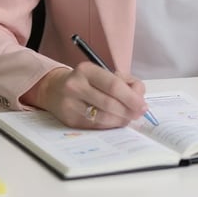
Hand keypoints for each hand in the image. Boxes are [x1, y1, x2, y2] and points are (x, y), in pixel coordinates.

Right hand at [23, 62, 148, 128]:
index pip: (113, 85)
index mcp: (87, 70)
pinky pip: (95, 126)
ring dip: (121, 120)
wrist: (54, 89)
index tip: (143, 105)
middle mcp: (76, 86)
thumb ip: (124, 82)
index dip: (131, 97)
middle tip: (139, 114)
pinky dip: (110, 125)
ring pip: (103, 117)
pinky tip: (116, 122)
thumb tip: (140, 100)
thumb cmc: (86, 80)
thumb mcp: (102, 73)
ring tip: (129, 118)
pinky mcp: (69, 120)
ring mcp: (70, 104)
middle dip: (129, 111)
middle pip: (109, 103)